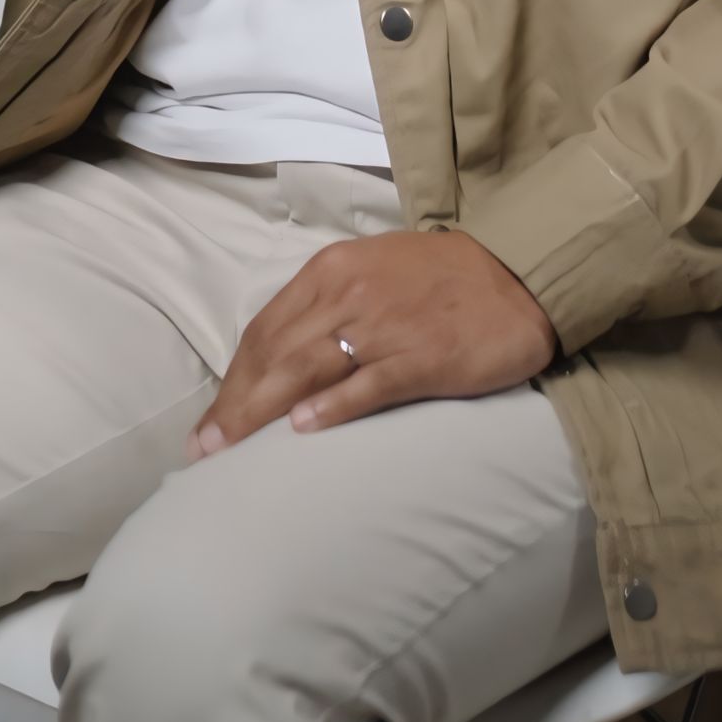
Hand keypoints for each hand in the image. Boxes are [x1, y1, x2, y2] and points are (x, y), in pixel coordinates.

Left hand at [190, 229, 557, 454]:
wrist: (517, 274)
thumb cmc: (441, 278)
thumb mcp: (372, 272)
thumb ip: (328, 305)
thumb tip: (282, 356)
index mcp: (333, 269)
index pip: (265, 329)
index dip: (233, 378)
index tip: (211, 420)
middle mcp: (348, 293)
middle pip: (275, 353)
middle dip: (235, 404)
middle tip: (204, 450)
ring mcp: (384, 325)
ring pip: (306, 369)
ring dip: (262, 412)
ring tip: (231, 452)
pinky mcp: (421, 357)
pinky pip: (367, 384)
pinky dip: (332, 407)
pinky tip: (303, 430)